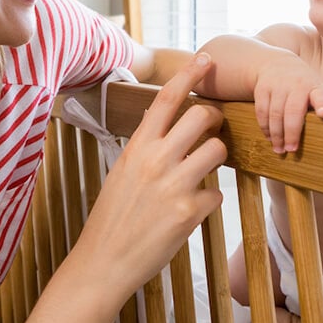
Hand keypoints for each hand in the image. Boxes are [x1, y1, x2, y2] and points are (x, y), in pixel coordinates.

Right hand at [71, 53, 226, 296]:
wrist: (104, 262)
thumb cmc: (113, 216)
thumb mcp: (122, 172)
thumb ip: (145, 146)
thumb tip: (163, 119)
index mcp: (137, 147)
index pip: (168, 99)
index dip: (190, 75)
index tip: (207, 61)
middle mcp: (156, 160)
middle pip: (203, 117)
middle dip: (215, 120)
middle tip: (213, 130)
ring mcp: (173, 186)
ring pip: (218, 150)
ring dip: (218, 158)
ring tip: (204, 171)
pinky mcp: (188, 213)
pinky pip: (217, 194)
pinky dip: (210, 201)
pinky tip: (193, 211)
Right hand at [254, 56, 322, 153]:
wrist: (276, 64)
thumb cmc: (302, 85)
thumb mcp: (315, 89)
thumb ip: (320, 106)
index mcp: (313, 87)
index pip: (320, 95)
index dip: (322, 104)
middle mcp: (295, 85)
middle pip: (292, 111)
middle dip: (291, 133)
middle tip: (292, 150)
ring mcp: (277, 86)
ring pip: (275, 114)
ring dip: (276, 135)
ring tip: (280, 149)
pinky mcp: (262, 89)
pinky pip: (262, 112)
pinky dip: (265, 127)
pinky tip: (270, 138)